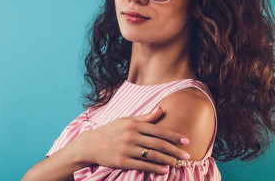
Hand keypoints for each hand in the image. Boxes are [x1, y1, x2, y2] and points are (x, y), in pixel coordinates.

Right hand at [74, 107, 189, 173]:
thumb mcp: (126, 120)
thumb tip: (160, 110)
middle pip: (158, 144)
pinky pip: (142, 165)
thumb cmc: (111, 131)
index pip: (158, 130)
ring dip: (168, 160)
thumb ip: (144, 117)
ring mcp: (126, 149)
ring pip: (152, 156)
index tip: (186, 141)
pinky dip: (155, 168)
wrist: (91, 144)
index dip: (173, 136)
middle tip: (187, 155)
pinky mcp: (122, 161)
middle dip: (175, 150)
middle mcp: (130, 136)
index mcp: (133, 124)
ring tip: (179, 163)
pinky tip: (165, 169)